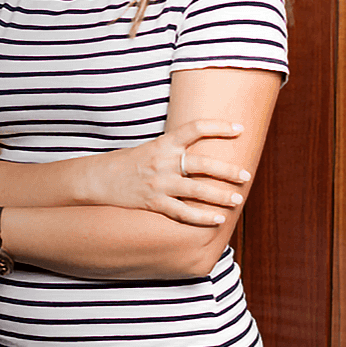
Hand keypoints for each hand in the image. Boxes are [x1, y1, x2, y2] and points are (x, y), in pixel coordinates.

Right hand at [97, 119, 253, 226]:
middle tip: (246, 175)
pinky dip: (203, 217)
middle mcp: (163, 162)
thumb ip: (178, 149)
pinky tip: (218, 219)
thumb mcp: (154, 147)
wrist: (99, 179)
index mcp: (164, 143)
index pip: (195, 128)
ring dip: (220, 196)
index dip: (219, 127)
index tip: (240, 129)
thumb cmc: (130, 163)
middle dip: (227, 170)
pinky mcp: (154, 203)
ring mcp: (159, 183)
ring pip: (197, 191)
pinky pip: (183, 213)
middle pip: (202, 164)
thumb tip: (208, 151)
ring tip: (237, 200)